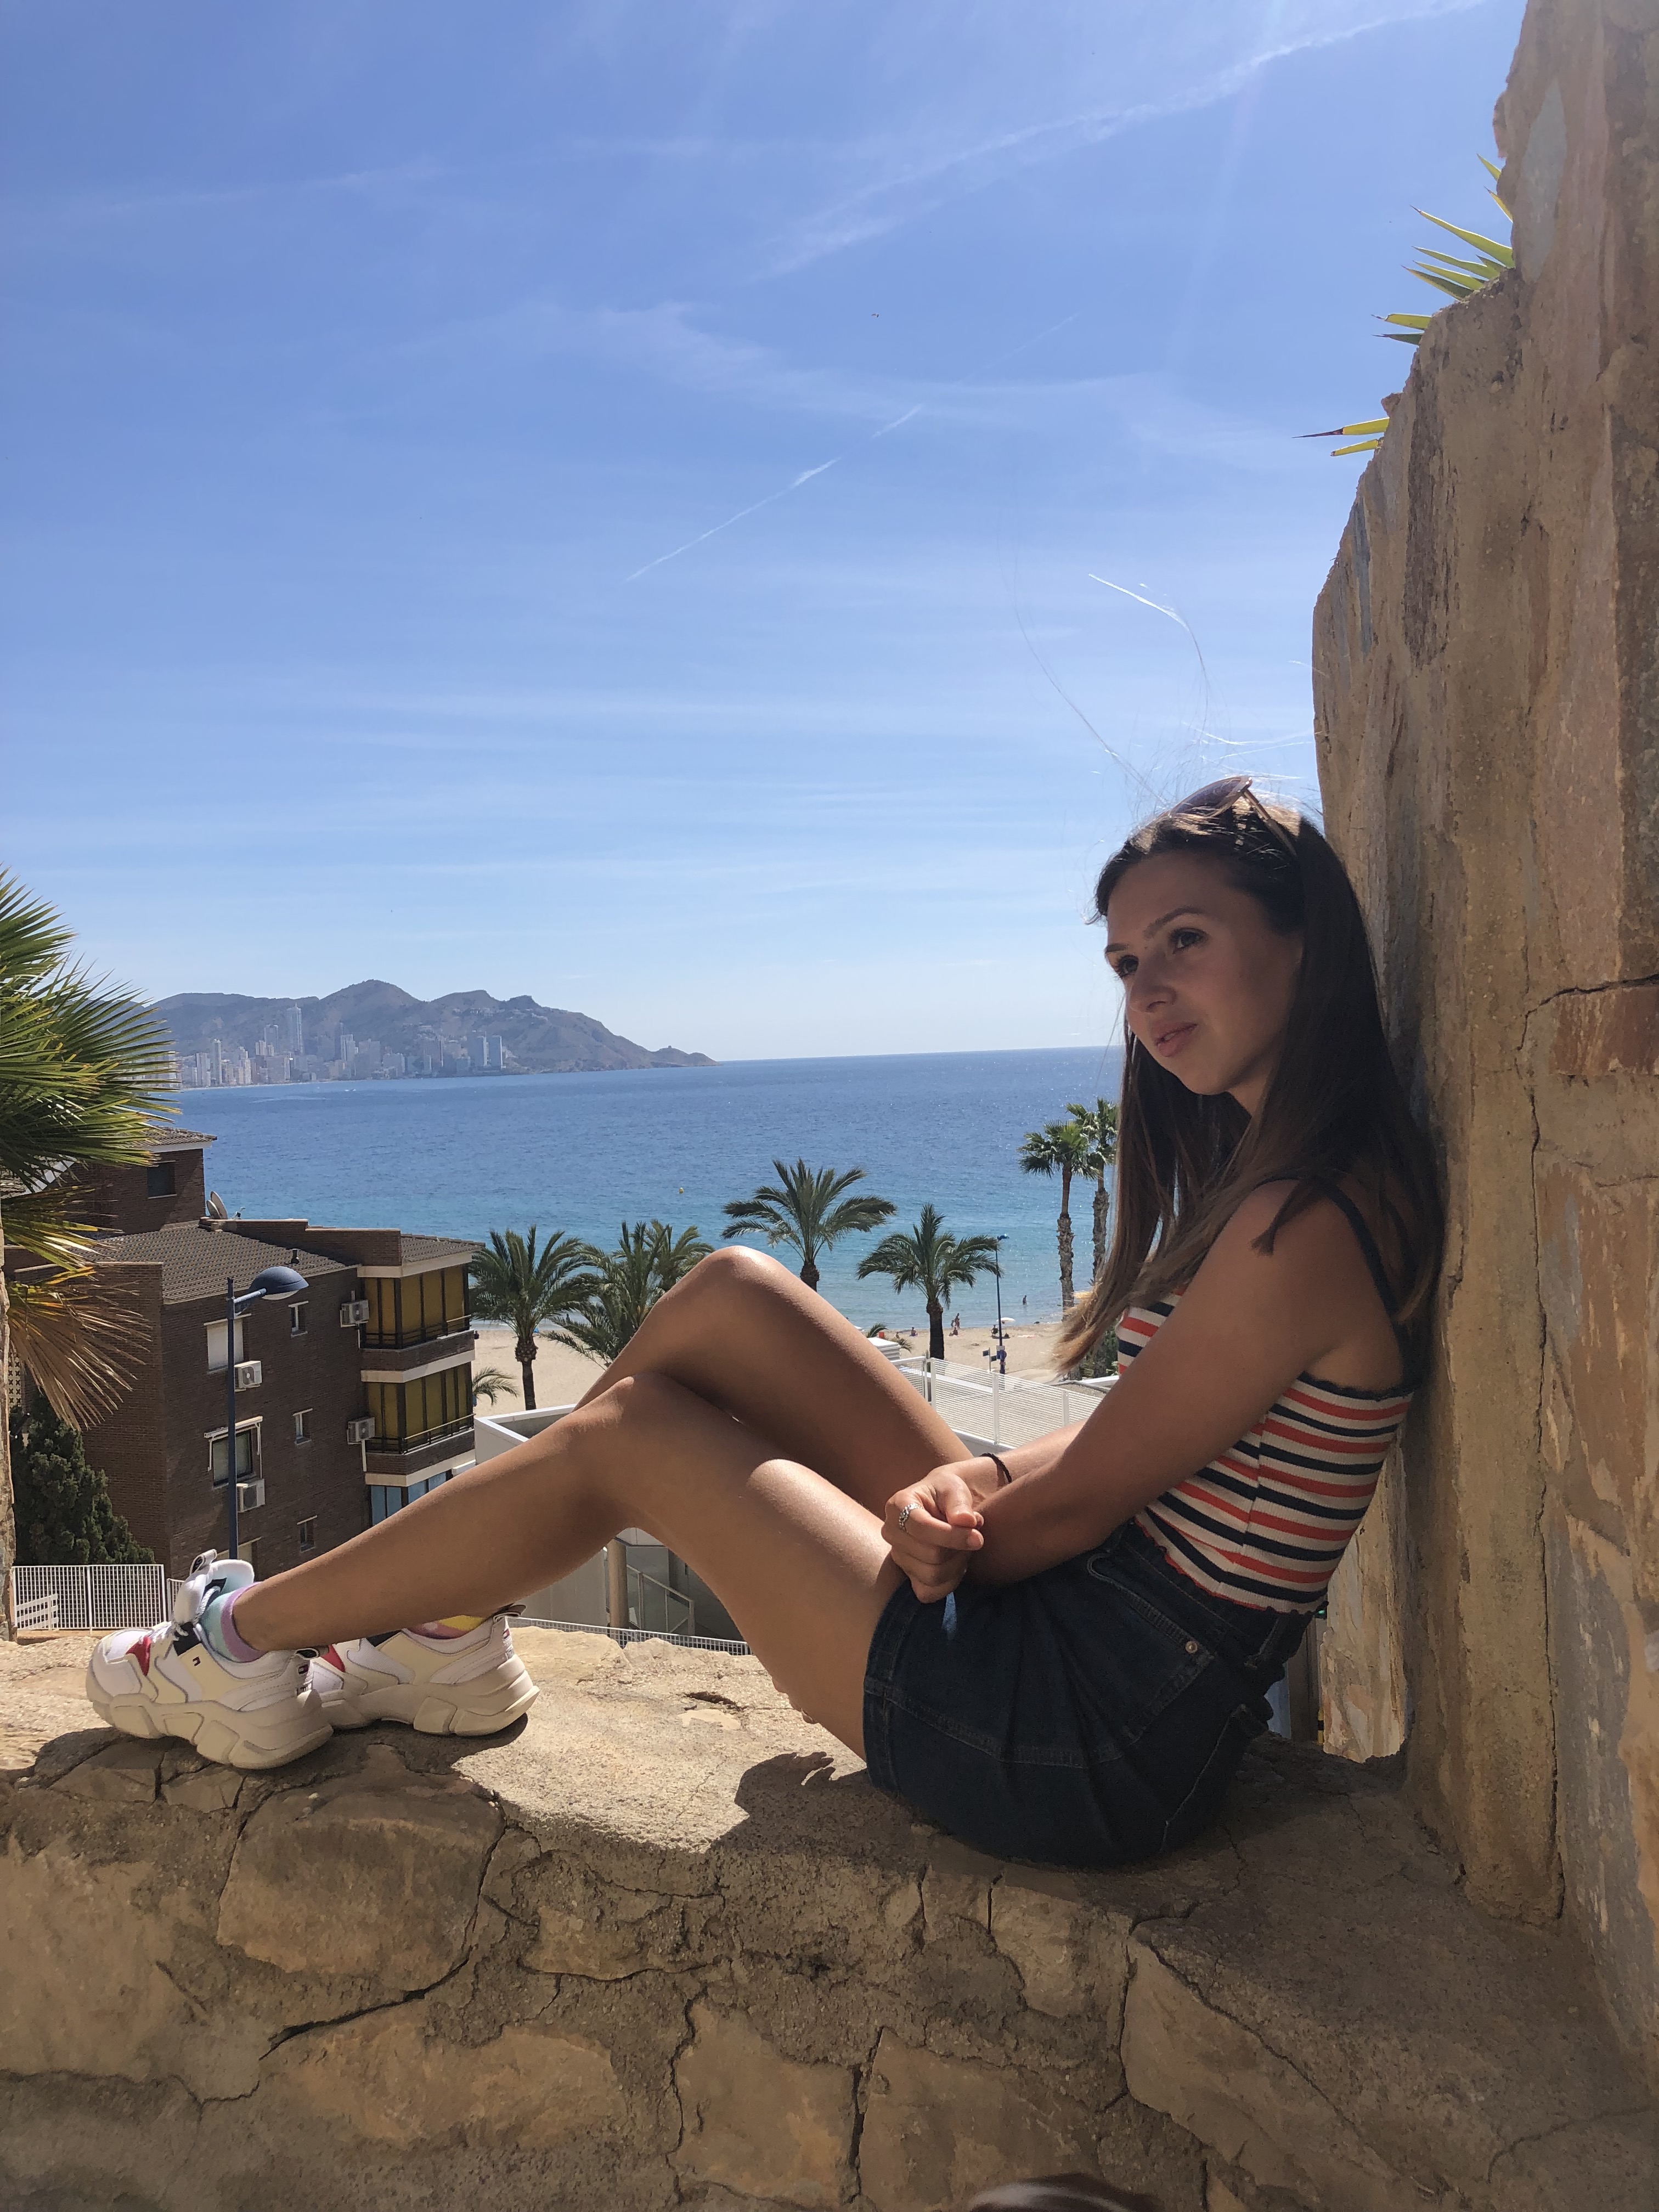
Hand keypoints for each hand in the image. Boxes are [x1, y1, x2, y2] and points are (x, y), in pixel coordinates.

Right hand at [883, 1464, 990, 1603]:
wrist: (942, 1505)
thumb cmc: (947, 1493)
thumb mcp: (954, 1488)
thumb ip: (960, 1503)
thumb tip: (967, 1521)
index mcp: (898, 1505)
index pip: (921, 1527)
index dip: (952, 1535)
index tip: (978, 1536)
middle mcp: (891, 1532)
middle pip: (930, 1555)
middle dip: (959, 1549)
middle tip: (974, 1537)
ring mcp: (898, 1557)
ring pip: (932, 1575)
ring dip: (957, 1565)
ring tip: (965, 1548)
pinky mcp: (908, 1576)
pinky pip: (929, 1593)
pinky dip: (950, 1583)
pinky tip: (957, 1564)